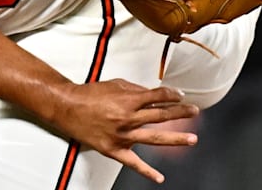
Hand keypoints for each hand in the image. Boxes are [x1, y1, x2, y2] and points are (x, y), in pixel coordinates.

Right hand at [50, 80, 198, 183]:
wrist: (67, 107)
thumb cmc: (90, 94)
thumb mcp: (116, 84)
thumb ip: (136, 90)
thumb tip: (154, 95)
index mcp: (128, 100)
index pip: (158, 96)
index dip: (172, 95)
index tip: (181, 95)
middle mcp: (127, 118)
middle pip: (161, 116)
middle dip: (180, 113)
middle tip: (194, 112)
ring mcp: (122, 135)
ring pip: (154, 138)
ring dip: (175, 139)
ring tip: (191, 139)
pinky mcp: (113, 149)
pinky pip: (133, 163)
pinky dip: (147, 171)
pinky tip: (159, 177)